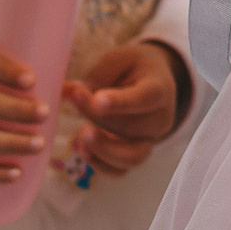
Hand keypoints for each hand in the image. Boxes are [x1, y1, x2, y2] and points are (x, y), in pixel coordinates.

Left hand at [60, 40, 188, 176]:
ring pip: (132, 157)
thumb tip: (70, 92)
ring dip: (102, 150)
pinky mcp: (137, 153)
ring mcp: (150, 139)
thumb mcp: (118, 59)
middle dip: (98, 117)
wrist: (150, 79)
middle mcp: (160, 118)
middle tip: (74, 97)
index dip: (122, 102)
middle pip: (131, 127)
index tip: (98, 101)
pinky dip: (100, 164)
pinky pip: (121, 170)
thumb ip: (97, 75)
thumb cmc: (132, 67)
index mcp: (160, 89)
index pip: (146, 98)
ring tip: (79, 136)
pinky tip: (82, 149)